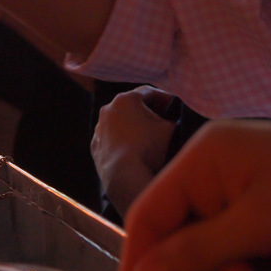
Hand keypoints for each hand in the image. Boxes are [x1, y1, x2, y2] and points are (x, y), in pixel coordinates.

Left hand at [91, 86, 176, 216]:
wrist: (126, 178)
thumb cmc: (150, 149)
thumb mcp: (171, 128)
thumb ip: (174, 117)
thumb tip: (174, 118)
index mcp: (126, 99)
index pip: (150, 92)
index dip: (165, 100)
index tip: (175, 109)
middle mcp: (108, 109)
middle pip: (133, 106)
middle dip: (149, 113)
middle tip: (165, 122)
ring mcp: (99, 128)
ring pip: (121, 123)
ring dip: (135, 127)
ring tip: (150, 140)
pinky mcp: (95, 146)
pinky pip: (113, 139)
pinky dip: (123, 141)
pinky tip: (135, 152)